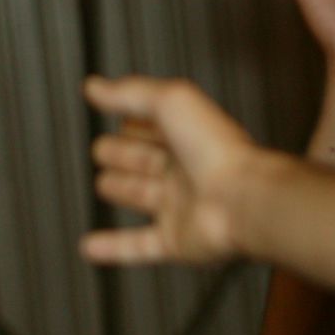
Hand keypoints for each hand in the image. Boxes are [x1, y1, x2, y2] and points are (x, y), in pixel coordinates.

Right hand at [82, 77, 266, 267]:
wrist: (243, 201)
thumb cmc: (217, 150)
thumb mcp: (171, 101)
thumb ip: (131, 93)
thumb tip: (95, 86)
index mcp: (187, 135)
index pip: (151, 125)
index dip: (132, 118)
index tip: (113, 110)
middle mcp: (184, 170)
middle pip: (143, 160)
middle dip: (122, 153)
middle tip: (101, 150)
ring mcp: (180, 206)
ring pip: (141, 196)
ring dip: (120, 190)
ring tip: (101, 185)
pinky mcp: (176, 240)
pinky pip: (138, 246)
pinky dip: (113, 248)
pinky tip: (91, 247)